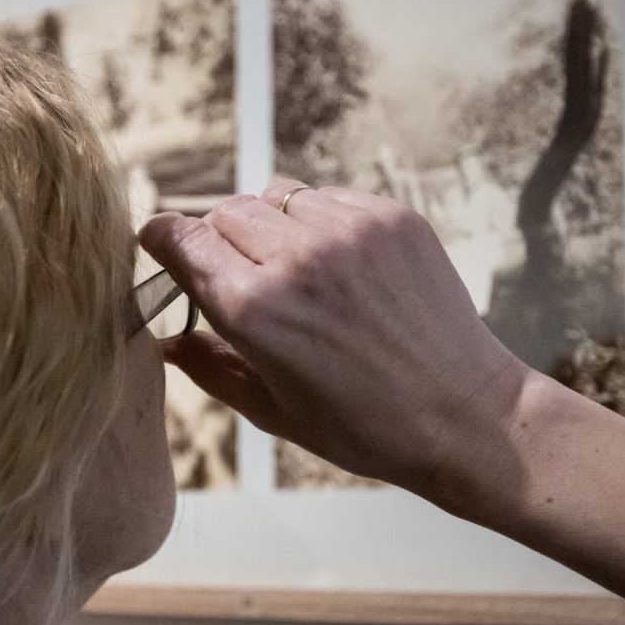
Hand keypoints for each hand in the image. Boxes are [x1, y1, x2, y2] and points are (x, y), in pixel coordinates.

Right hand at [138, 179, 532, 506]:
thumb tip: (166, 342)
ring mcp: (347, 231)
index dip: (162, 240)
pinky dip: (320, 223)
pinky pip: (329, 197)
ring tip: (294, 271)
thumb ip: (210, 369)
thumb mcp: (273, 412)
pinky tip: (339, 267)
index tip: (161, 246)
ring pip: (276, 196)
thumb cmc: (366, 427)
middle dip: (217, 239)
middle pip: (223, 212)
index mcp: (253, 309)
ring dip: (270, 226)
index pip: (180, 238)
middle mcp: (296, 258)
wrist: (464, 413)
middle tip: (238, 276)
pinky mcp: (389, 217)